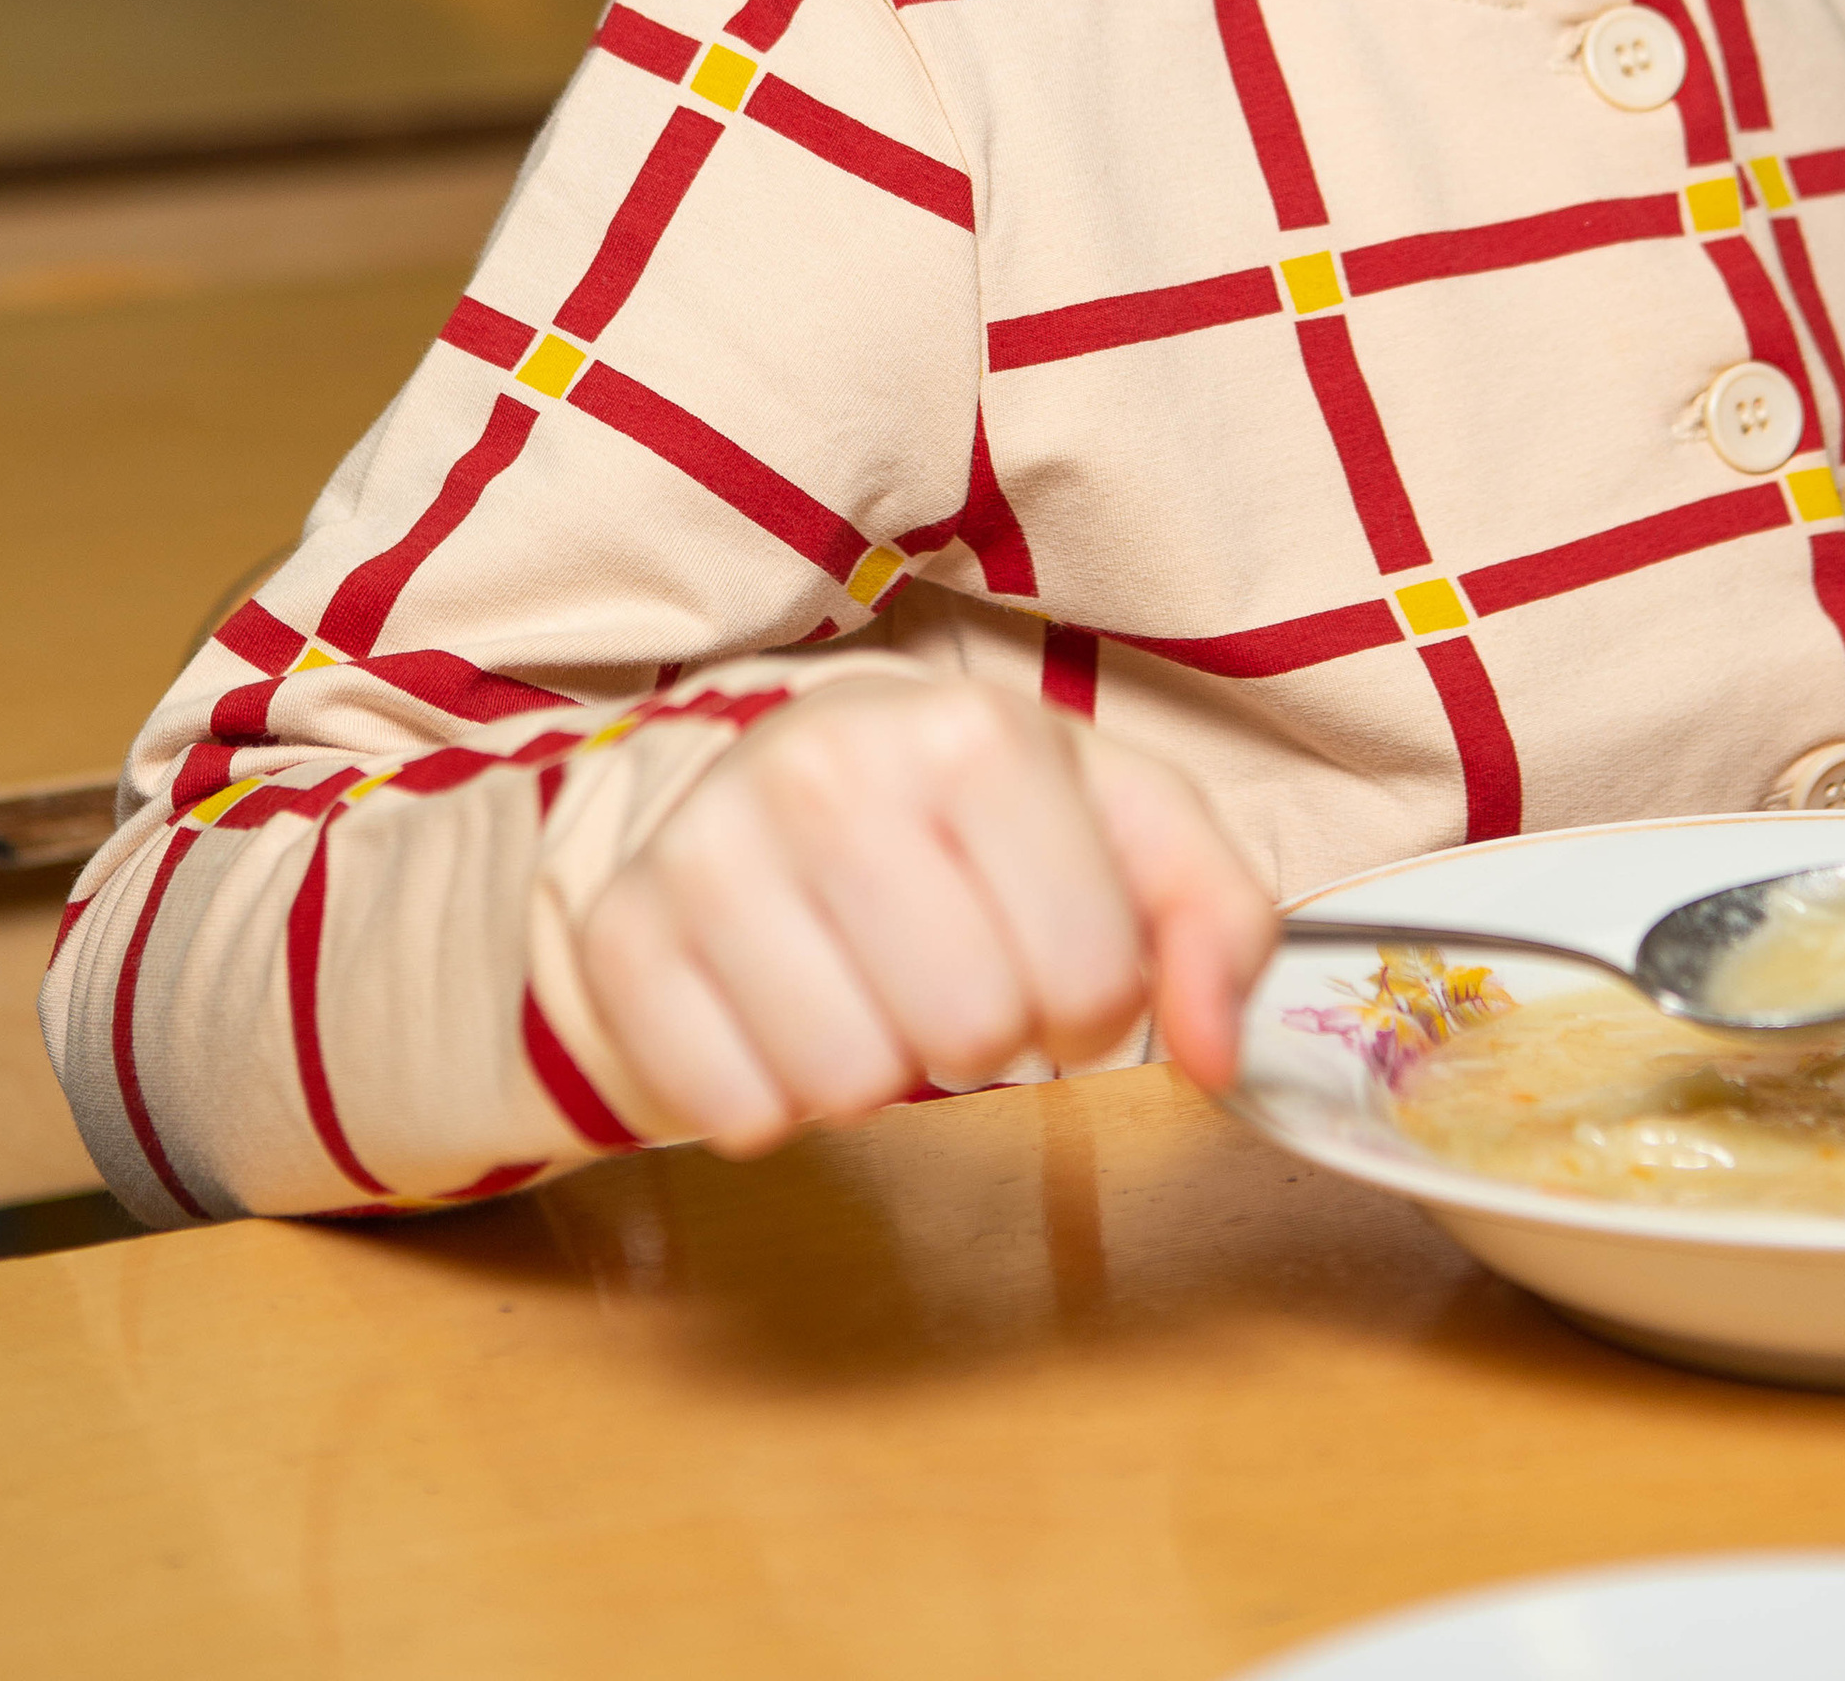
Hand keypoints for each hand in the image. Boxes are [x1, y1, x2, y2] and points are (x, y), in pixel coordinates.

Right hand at [576, 674, 1276, 1154]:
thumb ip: (1216, 920)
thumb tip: (1220, 1053)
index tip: (1050, 955)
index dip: (1090, 1002)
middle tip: (952, 973)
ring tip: (865, 984)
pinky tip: (779, 1011)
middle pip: (968, 1037)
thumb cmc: (969, 812)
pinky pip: (731, 1112)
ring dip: (877, 1070)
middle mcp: (830, 770)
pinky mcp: (625, 934)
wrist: (762, 769)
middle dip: (983, 1035)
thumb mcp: (1119, 824)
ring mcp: (711, 848)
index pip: (1091, 980)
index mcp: (975, 732)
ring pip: (847, 1087)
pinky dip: (772, 1098)